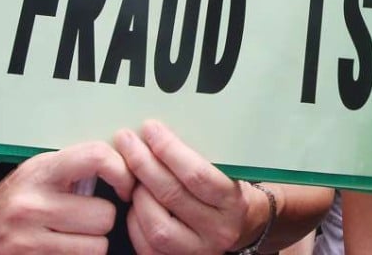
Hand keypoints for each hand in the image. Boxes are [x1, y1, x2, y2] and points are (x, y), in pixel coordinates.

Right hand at [0, 141, 133, 253]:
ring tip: (75, 235)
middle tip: (86, 217)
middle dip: (102, 219)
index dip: (122, 172)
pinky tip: (64, 248)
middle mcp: (31, 206)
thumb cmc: (17, 197)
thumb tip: (131, 167)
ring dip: (92, 244)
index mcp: (41, 172)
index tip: (125, 186)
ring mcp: (28, 243)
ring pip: (97, 248)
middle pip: (104, 216)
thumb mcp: (42, 170)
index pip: (97, 158)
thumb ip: (79, 166)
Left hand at [114, 121, 262, 253]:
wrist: (244, 225)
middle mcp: (218, 230)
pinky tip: (135, 203)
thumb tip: (158, 133)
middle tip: (127, 142)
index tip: (151, 129)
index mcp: (233, 202)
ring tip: (133, 176)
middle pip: (172, 196)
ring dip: (139, 195)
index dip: (169, 150)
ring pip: (157, 226)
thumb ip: (199, 157)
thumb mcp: (228, 171)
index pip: (196, 174)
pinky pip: (147, 247)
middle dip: (143, 164)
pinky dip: (135, 222)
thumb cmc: (230, 190)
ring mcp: (198, 251)